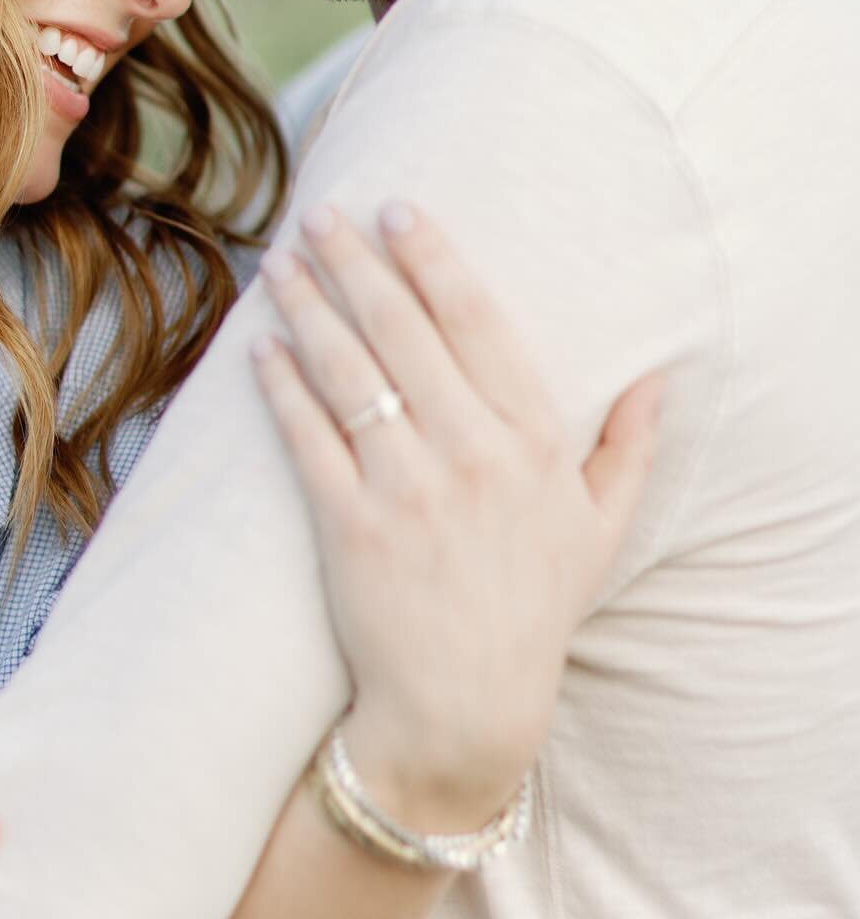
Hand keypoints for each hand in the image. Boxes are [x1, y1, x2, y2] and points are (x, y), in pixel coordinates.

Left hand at [253, 202, 660, 836]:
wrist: (463, 707)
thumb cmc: (531, 611)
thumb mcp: (600, 531)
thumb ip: (629, 448)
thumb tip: (658, 375)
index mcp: (532, 442)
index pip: (476, 322)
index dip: (433, 259)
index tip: (399, 211)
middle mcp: (470, 453)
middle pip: (401, 330)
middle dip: (356, 262)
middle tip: (323, 213)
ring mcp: (406, 488)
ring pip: (348, 371)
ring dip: (309, 307)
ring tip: (282, 261)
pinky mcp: (349, 525)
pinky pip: (308, 436)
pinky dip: (281, 385)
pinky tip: (260, 345)